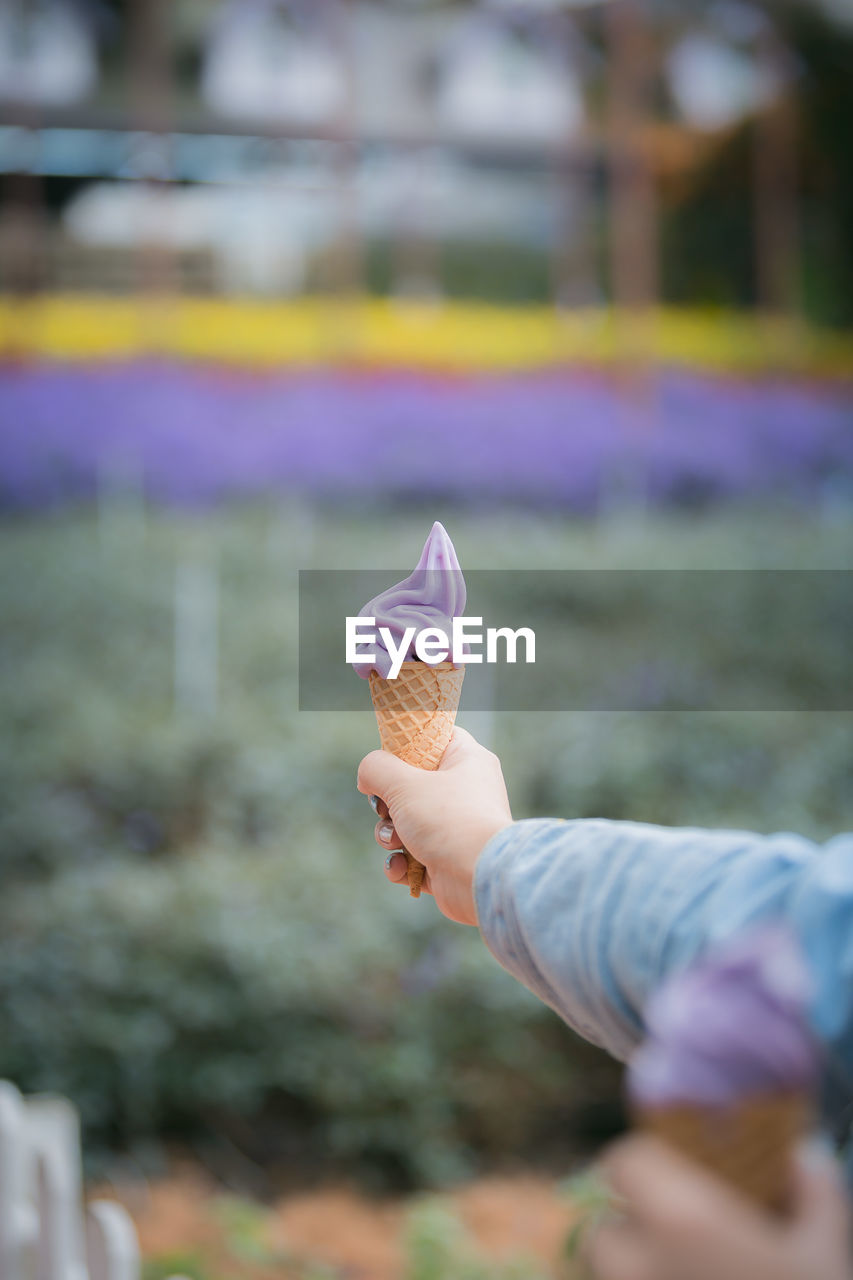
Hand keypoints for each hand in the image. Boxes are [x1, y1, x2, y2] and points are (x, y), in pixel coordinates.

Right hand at [356, 727, 512, 925]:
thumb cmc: (448, 821)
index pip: (436, 737)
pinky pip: (412, 857)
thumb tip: (367, 777)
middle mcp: (465, 792)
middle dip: (388, 802)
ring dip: (389, 834)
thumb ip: (376, 768)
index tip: (386, 755)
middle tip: (388, 807)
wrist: (480, 880)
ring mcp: (456, 829)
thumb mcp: (404, 783)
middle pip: (411, 783)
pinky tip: (402, 867)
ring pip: (405, 823)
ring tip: (397, 841)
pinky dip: (401, 864)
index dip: (408, 742)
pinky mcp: (447, 862)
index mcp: (467, 761)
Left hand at [587, 1134, 851, 1279]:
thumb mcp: (827, 1256)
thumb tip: (807, 1153)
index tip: (665, 1181)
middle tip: (675, 1248)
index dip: (641, 1167)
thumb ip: (817, 1194)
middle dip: (630, 1236)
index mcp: (682, 1218)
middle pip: (604, 1231)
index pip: (622, 1161)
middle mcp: (638, 1263)